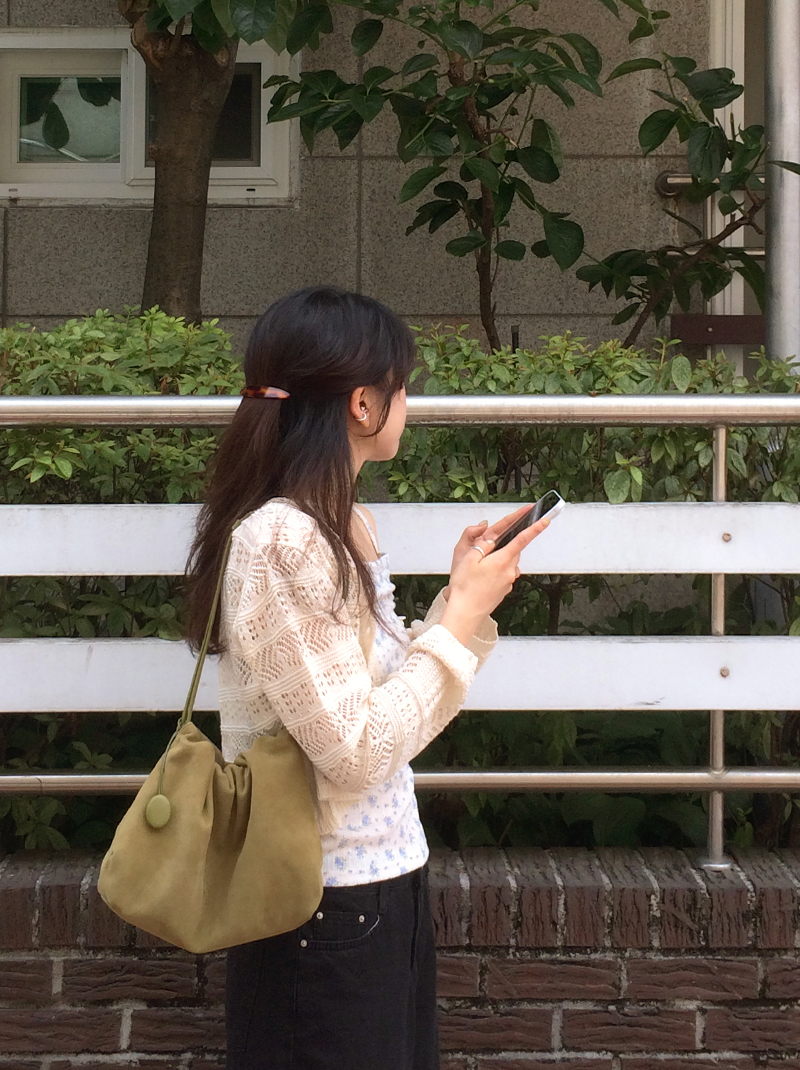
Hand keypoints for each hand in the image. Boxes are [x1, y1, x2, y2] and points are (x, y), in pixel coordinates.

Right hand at [440, 505, 550, 646]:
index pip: (522, 540)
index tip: (544, 521)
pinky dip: (497, 572)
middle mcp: (509, 571)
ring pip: (508, 563)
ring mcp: (508, 582)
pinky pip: (504, 575)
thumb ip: (483, 545)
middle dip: (505, 546)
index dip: (535, 528)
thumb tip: (491, 539)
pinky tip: (483, 578)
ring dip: (500, 560)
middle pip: (514, 551)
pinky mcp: (504, 590)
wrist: (465, 613)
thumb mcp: (468, 558)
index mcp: (502, 560)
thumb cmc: (465, 588)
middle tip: (487, 549)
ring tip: (480, 567)